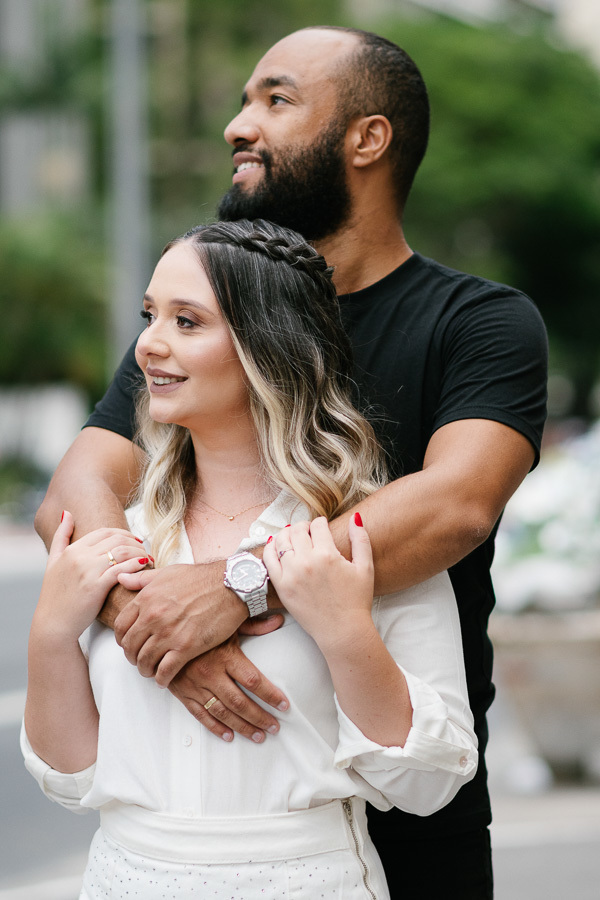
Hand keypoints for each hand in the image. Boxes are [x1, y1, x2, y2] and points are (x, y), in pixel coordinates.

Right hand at [35, 511, 150, 641]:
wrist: (53, 624)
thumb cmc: (55, 595)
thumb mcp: (52, 561)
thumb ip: (61, 536)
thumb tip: (67, 513)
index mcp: (72, 549)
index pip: (105, 531)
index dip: (124, 534)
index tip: (135, 541)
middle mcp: (79, 557)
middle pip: (116, 539)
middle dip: (135, 543)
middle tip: (145, 550)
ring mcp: (88, 571)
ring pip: (122, 551)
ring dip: (139, 553)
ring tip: (148, 560)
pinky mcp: (96, 587)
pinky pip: (122, 569)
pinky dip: (136, 565)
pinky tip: (144, 567)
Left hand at [113, 561, 248, 684]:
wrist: (230, 586)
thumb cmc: (201, 578)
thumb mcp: (167, 573)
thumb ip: (142, 579)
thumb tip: (120, 579)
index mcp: (147, 598)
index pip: (120, 626)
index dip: (121, 639)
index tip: (129, 644)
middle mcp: (153, 617)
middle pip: (130, 646)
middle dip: (132, 657)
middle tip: (139, 660)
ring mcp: (169, 633)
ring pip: (145, 661)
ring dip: (145, 669)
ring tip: (151, 671)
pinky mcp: (187, 647)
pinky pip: (165, 671)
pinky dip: (161, 679)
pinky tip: (164, 680)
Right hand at [168, 634, 288, 741]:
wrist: (164, 629)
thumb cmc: (200, 624)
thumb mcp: (227, 622)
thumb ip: (254, 625)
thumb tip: (278, 620)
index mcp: (225, 656)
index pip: (253, 681)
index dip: (271, 695)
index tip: (284, 705)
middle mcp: (210, 673)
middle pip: (240, 702)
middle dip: (260, 717)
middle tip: (274, 727)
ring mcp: (195, 685)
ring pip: (222, 713)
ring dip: (242, 727)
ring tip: (258, 736)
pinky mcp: (182, 693)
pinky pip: (201, 715)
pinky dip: (215, 728)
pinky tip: (229, 735)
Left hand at [263, 515, 373, 650]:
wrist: (343, 630)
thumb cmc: (356, 600)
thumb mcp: (365, 567)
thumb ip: (361, 539)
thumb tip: (356, 517)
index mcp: (327, 555)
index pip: (317, 526)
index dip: (320, 522)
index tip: (322, 526)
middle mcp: (307, 562)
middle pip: (297, 530)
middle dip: (303, 526)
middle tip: (307, 530)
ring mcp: (291, 574)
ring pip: (281, 541)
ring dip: (287, 534)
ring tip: (293, 536)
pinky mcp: (281, 586)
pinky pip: (269, 559)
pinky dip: (270, 548)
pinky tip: (276, 545)